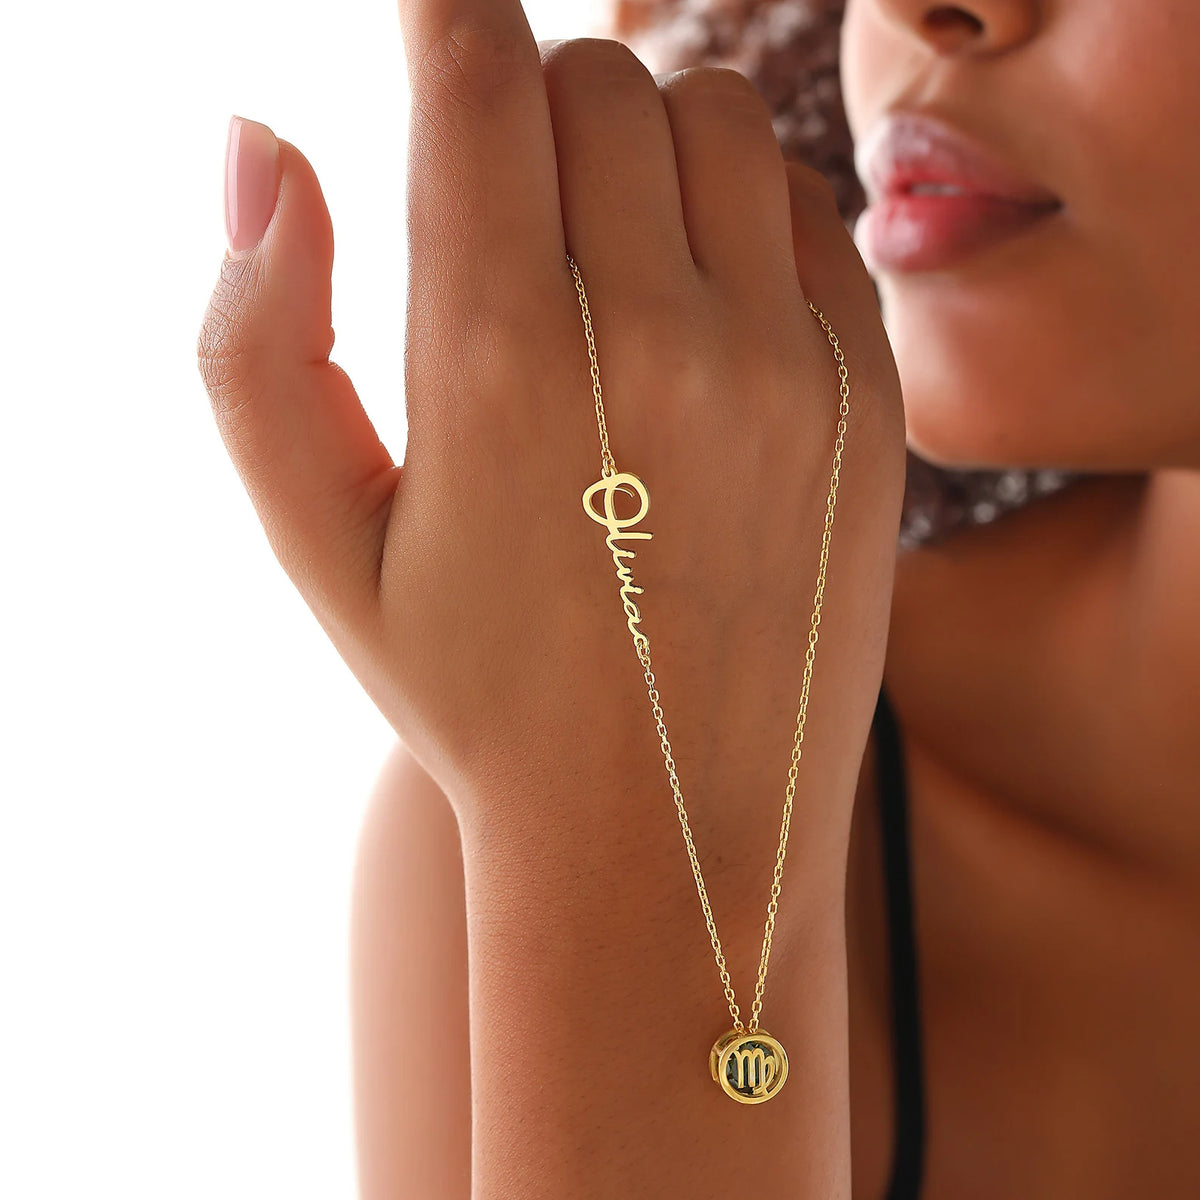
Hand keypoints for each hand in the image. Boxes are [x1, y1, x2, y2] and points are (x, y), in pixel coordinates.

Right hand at [197, 0, 905, 831]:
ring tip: (606, 245)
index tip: (432, 24)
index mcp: (499, 361)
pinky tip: (699, 301)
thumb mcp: (322, 545)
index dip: (442, 13)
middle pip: (596, 77)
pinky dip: (743, 214)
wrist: (668, 827)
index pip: (475, 70)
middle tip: (510, 196)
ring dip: (643, 142)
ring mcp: (783, 367)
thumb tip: (262, 144)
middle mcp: (658, 340)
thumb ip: (258, 340)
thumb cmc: (481, 694)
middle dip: (534, 103)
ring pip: (713, 119)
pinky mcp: (866, 402)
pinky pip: (810, 214)